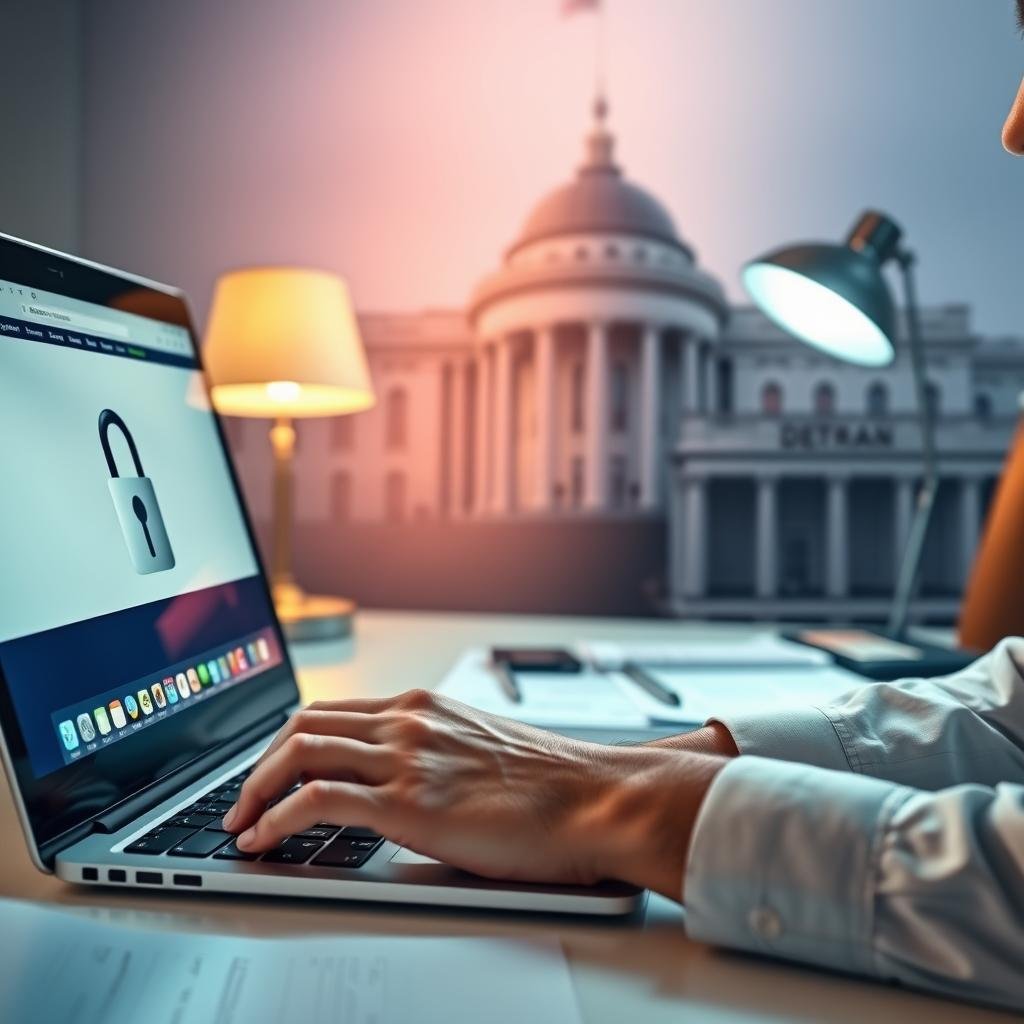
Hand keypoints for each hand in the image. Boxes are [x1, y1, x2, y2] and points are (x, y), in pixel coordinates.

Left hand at [223, 690, 733, 898]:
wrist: (594, 798)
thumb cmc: (552, 785)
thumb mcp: (481, 752)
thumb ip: (435, 756)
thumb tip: (403, 786)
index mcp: (423, 708)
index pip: (333, 711)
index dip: (288, 741)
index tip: (269, 770)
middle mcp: (407, 721)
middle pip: (303, 723)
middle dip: (259, 762)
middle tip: (243, 798)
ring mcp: (405, 756)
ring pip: (298, 752)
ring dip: (255, 789)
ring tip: (240, 823)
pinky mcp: (407, 800)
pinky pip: (316, 800)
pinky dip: (275, 817)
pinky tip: (262, 840)